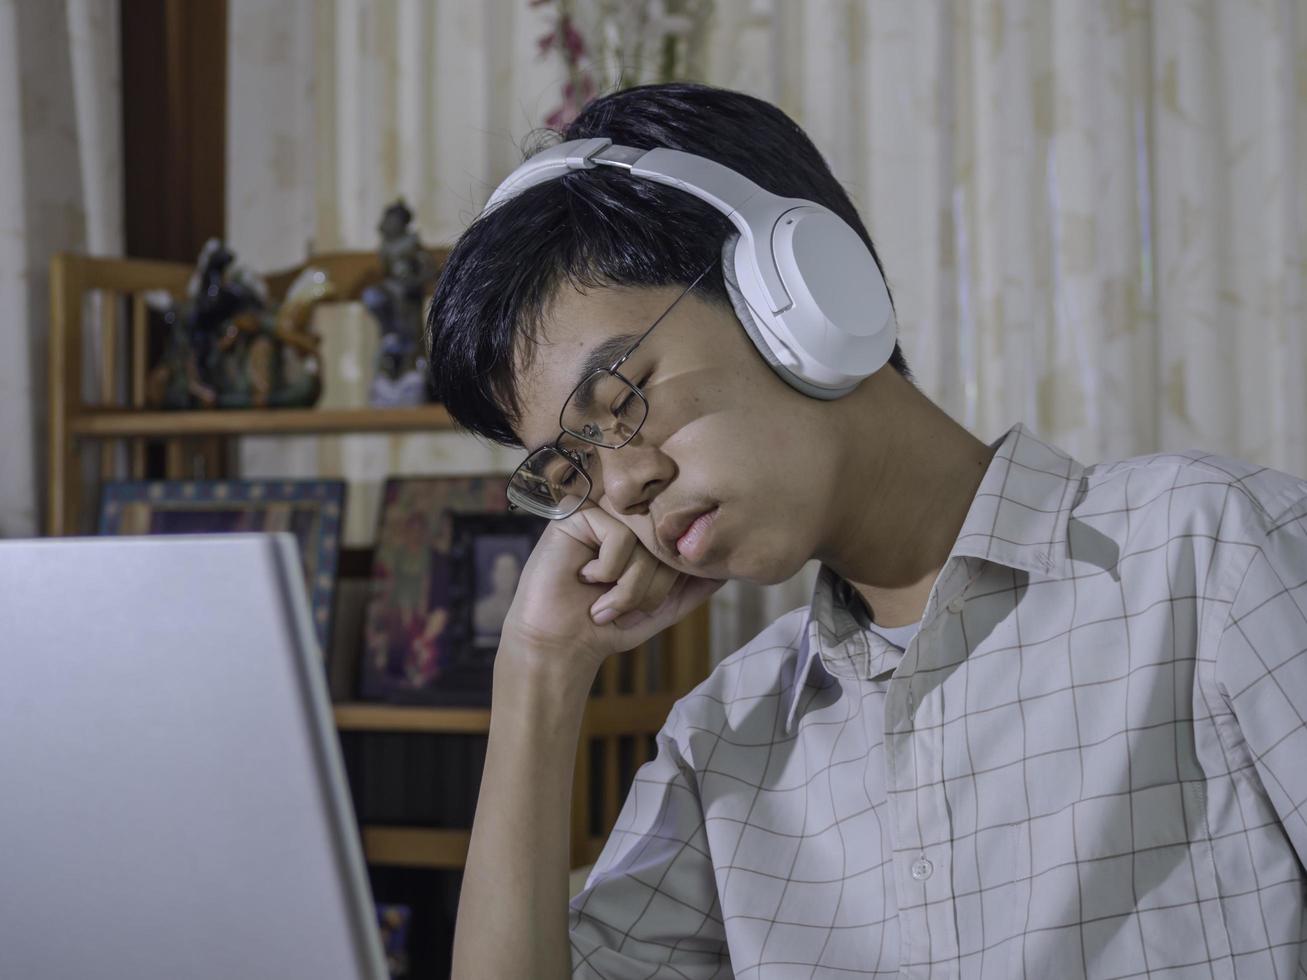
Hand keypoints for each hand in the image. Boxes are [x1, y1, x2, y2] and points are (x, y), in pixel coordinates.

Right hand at [498, 502, 724, 676]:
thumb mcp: (662, 607)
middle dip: (650, 589)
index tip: (641, 607)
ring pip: (646, 543)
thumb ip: (694, 587)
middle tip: (619, 608)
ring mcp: (602, 512)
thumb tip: (728, 570)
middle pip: (668, 543)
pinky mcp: (578, 515)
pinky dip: (607, 572)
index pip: (683, 544)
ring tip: (603, 599)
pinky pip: (621, 540)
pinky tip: (585, 579)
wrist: (560, 645)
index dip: (668, 582)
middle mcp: (625, 517)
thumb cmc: (608, 626)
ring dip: (628, 587)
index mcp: (644, 533)